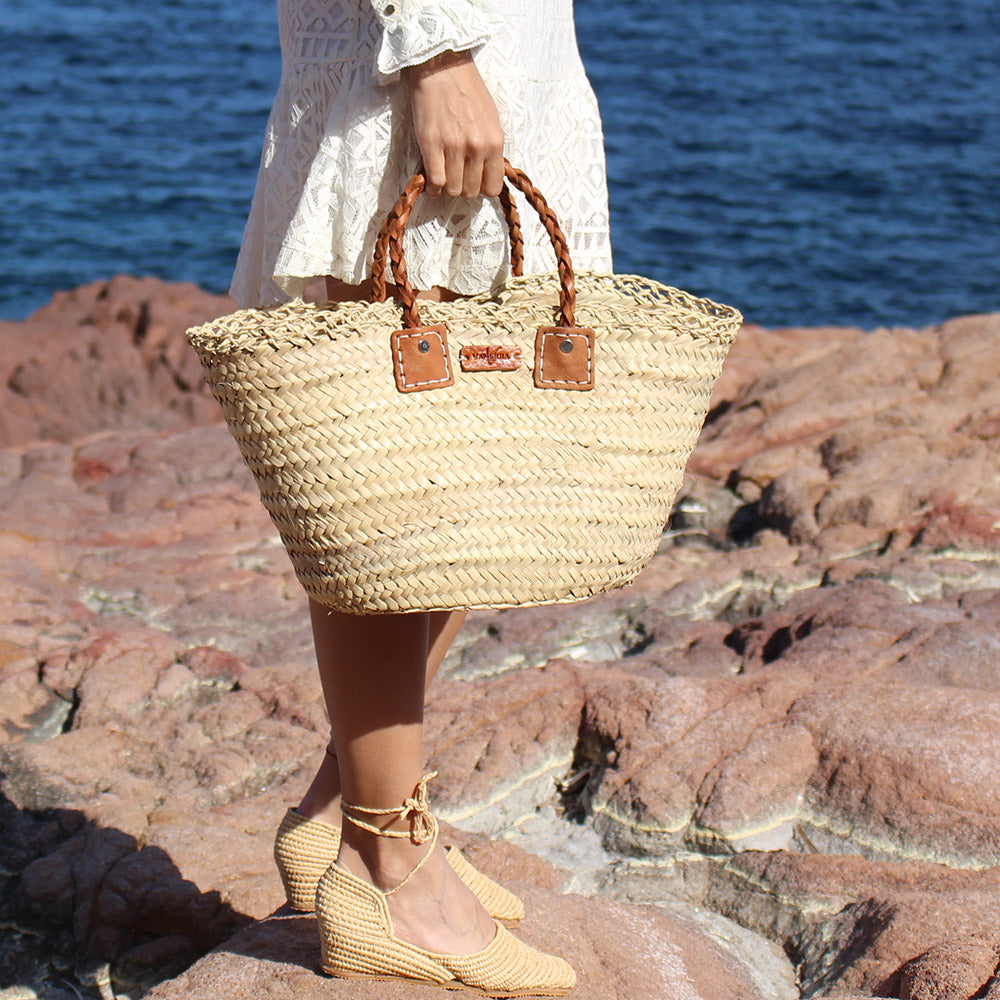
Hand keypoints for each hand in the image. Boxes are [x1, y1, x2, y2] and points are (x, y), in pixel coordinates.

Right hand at [405, 49, 504, 197]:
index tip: (474, 181)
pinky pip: (435, 181)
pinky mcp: (431, 144)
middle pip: (471, 191)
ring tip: (443, 177)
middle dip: (463, 188)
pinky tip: (431, 182)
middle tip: (456, 177)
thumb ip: (490, 147)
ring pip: (453, 189)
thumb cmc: (467, 89)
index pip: (492, 187)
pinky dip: (432, 187)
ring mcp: (454, 147)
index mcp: (494, 141)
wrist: (443, 66)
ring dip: (447, 188)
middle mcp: (477, 147)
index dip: (481, 188)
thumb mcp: (490, 119)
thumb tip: (485, 173)